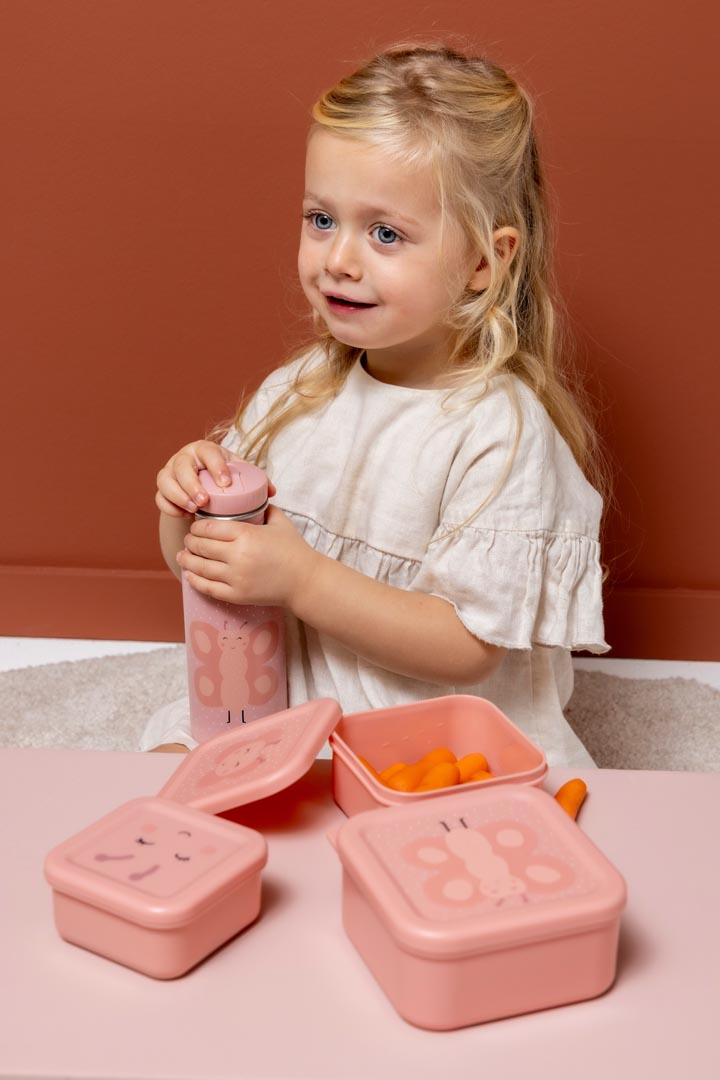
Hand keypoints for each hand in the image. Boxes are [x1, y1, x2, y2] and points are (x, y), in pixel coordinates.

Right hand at [155, 439, 275, 517]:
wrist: (202, 482)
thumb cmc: (222, 475)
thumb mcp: (238, 473)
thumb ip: (255, 480)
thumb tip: (272, 492)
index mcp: (204, 450)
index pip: (207, 452)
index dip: (215, 466)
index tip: (225, 483)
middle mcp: (184, 458)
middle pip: (182, 467)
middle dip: (192, 484)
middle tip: (205, 501)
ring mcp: (170, 472)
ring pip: (165, 481)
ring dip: (179, 496)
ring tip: (195, 510)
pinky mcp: (163, 488)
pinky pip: (160, 497)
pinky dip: (170, 507)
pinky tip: (184, 515)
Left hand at [176, 504, 316, 609]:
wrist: (305, 581)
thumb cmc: (294, 550)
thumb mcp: (280, 521)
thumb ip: (264, 508)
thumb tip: (252, 499)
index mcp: (246, 534)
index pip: (209, 528)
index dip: (197, 527)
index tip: (195, 526)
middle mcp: (237, 556)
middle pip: (201, 546)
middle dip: (190, 542)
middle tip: (188, 540)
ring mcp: (235, 578)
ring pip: (200, 567)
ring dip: (186, 560)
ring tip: (181, 556)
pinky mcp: (236, 595)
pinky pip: (207, 587)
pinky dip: (194, 580)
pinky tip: (189, 574)